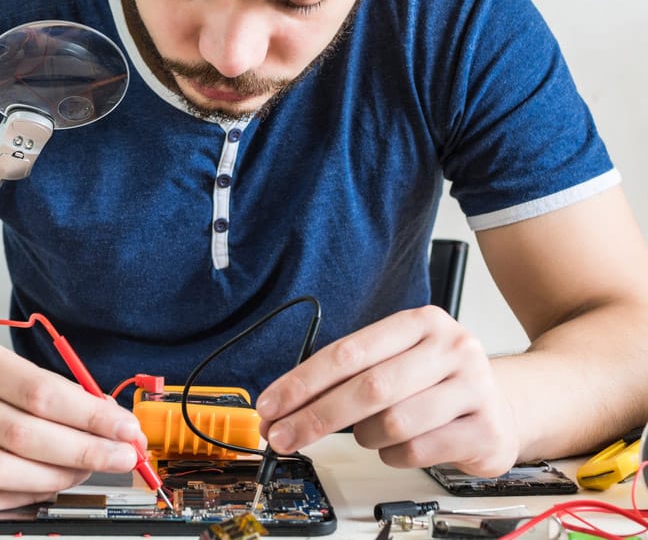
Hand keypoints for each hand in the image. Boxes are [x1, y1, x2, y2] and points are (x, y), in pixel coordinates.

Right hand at [0, 336, 145, 510]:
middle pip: (23, 434)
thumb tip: (113, 423)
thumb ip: (58, 392)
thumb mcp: (8, 367)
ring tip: (87, 471)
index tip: (126, 429)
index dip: (90, 416)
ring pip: (2, 470)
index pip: (39, 391)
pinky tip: (50, 485)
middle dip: (84, 450)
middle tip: (120, 456)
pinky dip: (25, 495)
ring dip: (57, 477)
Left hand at [255, 306, 518, 475]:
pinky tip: (397, 446)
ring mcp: (472, 388)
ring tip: (367, 434)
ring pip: (392, 423)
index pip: (347, 352)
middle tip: (283, 437)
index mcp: (420, 322)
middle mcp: (450, 348)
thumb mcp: (399, 358)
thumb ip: (350, 372)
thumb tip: (286, 404)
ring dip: (365, 437)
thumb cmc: (436, 381)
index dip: (302, 382)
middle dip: (315, 417)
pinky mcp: (484, 429)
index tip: (272, 405)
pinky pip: (416, 451)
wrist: (506, 404)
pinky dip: (393, 454)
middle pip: (367, 388)